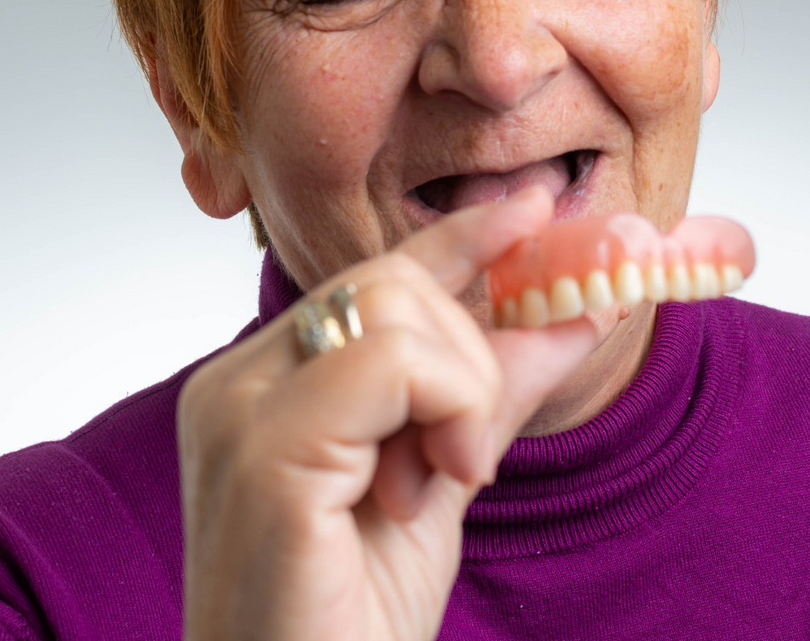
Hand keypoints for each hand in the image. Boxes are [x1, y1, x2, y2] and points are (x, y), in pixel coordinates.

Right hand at [177, 188, 600, 640]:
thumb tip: (575, 310)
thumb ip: (491, 394)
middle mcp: (234, 386)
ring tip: (448, 479)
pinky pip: (388, 361)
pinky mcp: (264, 452)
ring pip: (393, 306)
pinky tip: (440, 483)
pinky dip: (447, 407)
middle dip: (467, 354)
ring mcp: (237, 413)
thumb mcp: (442, 488)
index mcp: (262, 389)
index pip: (368, 278)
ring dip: (460, 388)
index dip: (454, 239)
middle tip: (468, 459)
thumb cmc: (346, 628)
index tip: (527, 209)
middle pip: (387, 279)